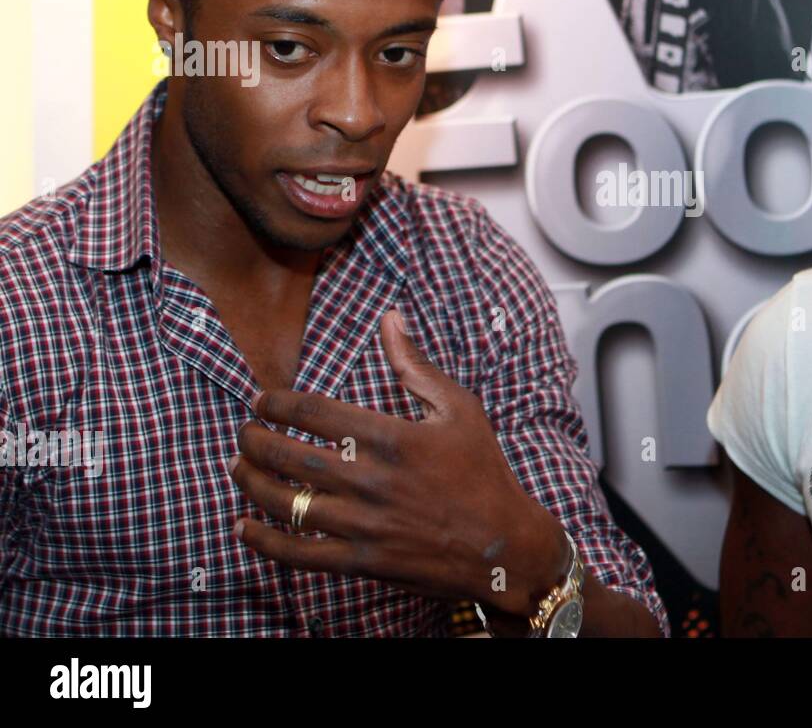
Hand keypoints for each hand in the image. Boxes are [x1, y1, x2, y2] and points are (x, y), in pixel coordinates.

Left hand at [228, 309, 569, 616]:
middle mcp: (371, 481)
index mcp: (392, 438)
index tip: (263, 400)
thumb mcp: (459, 409)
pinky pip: (297, 553)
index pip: (313, 412)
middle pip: (289, 456)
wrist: (504, 547)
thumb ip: (415, 365)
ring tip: (238, 468)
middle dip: (254, 440)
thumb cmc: (484, 472)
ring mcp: (363, 525)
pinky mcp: (360, 562)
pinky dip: (263, 541)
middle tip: (243, 432)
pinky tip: (244, 526)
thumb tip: (390, 318)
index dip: (277, 403)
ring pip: (285, 503)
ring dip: (251, 483)